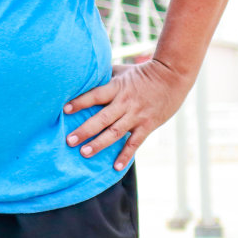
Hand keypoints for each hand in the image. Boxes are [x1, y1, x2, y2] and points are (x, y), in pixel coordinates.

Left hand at [63, 58, 192, 170]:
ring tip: (84, 153)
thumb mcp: (121, 70)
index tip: (64, 109)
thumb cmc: (142, 72)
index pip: (95, 95)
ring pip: (115, 133)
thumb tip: (84, 74)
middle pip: (102, 118)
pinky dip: (125, 155)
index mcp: (116, 88)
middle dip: (85, 130)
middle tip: (69, 141)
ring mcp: (136, 115)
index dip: (80, 102)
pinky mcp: (147, 125)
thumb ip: (104, 76)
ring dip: (99, 144)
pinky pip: (135, 143)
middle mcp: (124, 103)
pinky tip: (116, 166)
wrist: (172, 76)